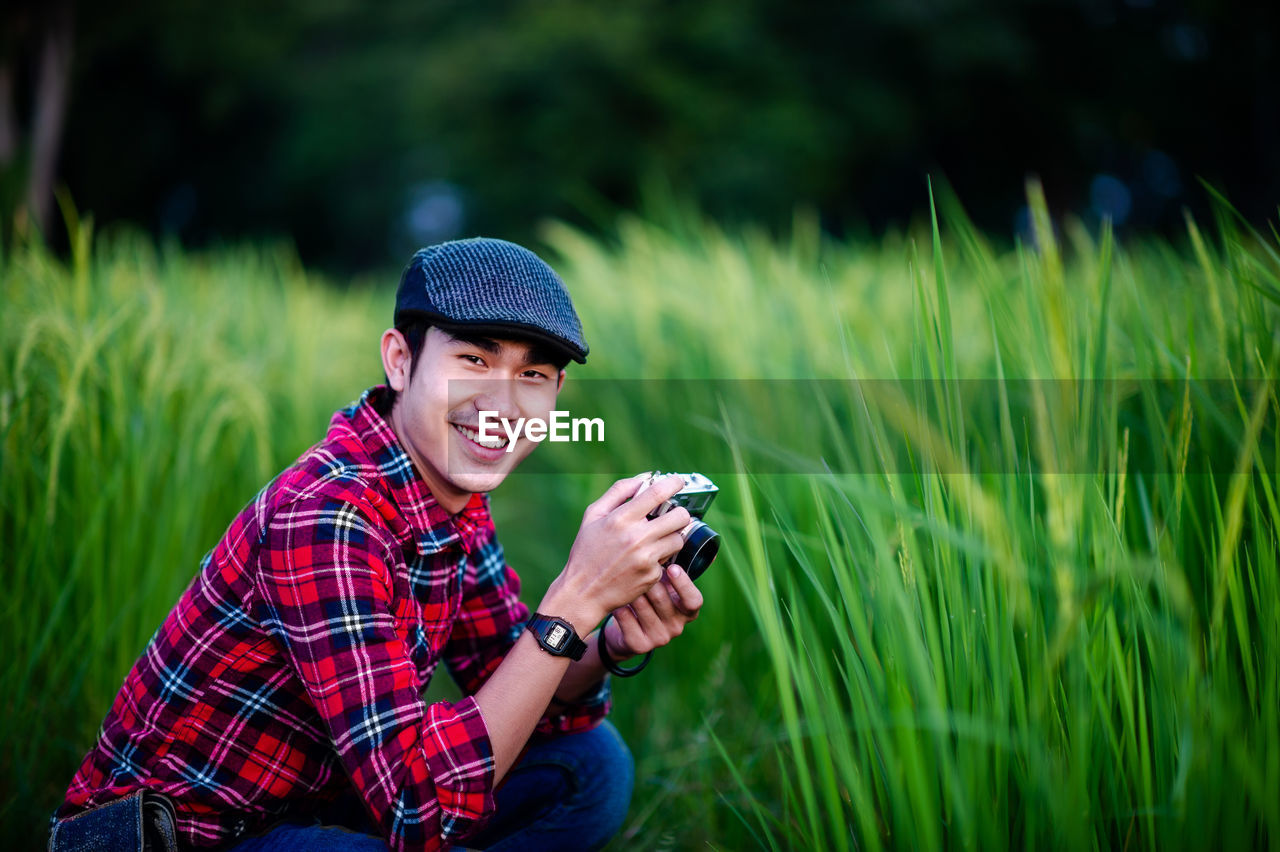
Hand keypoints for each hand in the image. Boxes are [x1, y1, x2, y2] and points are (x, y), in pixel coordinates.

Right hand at [544, 474, 691, 628]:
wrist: (584, 592)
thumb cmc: (586, 552)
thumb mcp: (593, 516)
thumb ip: (618, 492)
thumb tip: (643, 478)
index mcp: (621, 518)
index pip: (657, 493)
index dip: (674, 483)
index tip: (679, 481)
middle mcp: (636, 537)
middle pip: (680, 516)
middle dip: (680, 513)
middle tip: (673, 516)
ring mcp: (646, 558)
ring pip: (678, 539)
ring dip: (671, 537)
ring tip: (656, 540)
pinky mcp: (652, 575)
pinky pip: (667, 561)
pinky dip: (659, 559)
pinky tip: (643, 561)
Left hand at [604, 563, 703, 658]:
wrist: (627, 630)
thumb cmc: (649, 598)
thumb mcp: (666, 585)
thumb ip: (675, 566)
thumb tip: (688, 531)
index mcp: (688, 611)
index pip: (694, 600)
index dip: (684, 584)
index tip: (672, 567)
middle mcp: (677, 626)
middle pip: (662, 599)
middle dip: (646, 580)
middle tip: (633, 563)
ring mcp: (659, 638)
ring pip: (642, 607)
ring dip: (630, 589)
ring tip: (620, 575)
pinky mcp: (639, 645)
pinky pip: (625, 618)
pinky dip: (618, 603)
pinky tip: (612, 594)